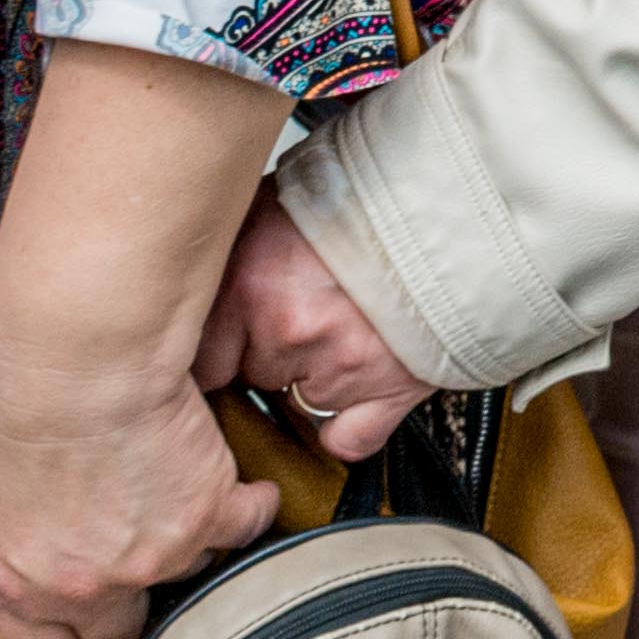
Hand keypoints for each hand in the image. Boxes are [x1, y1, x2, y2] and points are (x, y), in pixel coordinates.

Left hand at [0, 317, 276, 638]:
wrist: (78, 367)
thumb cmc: (18, 404)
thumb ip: (6, 529)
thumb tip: (23, 529)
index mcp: (22, 584)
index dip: (66, 633)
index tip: (79, 611)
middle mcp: (90, 588)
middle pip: (122, 627)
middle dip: (127, 590)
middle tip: (133, 547)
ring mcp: (155, 558)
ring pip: (185, 570)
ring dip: (184, 537)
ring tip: (181, 494)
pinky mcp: (210, 516)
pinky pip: (245, 524)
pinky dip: (249, 505)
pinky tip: (246, 489)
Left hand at [192, 192, 424, 464]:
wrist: (448, 200)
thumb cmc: (359, 199)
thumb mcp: (269, 205)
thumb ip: (228, 256)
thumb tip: (190, 287)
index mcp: (250, 285)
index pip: (200, 359)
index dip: (216, 346)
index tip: (229, 337)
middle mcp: (289, 331)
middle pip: (252, 375)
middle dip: (269, 349)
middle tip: (299, 307)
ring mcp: (341, 366)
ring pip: (297, 401)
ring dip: (311, 374)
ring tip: (340, 324)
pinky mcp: (390, 388)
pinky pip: (348, 440)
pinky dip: (345, 429)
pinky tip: (348, 396)